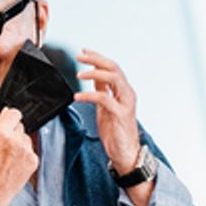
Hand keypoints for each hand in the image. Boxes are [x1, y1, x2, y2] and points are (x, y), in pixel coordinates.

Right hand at [0, 107, 37, 205]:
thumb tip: (7, 114)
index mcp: (0, 134)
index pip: (14, 113)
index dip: (10, 117)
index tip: (9, 121)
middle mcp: (15, 141)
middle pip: (20, 126)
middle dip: (13, 132)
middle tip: (4, 146)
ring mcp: (26, 152)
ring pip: (26, 138)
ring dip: (19, 144)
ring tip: (8, 158)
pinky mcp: (33, 161)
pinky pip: (30, 151)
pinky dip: (24, 155)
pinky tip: (14, 165)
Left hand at [75, 49, 154, 205]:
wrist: (125, 154)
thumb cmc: (116, 132)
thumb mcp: (106, 108)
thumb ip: (103, 92)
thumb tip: (94, 77)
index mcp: (124, 91)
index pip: (112, 67)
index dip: (98, 58)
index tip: (83, 51)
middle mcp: (127, 94)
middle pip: (113, 68)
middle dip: (96, 60)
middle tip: (79, 56)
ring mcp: (125, 103)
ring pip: (113, 78)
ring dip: (94, 74)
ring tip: (79, 75)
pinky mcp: (120, 114)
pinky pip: (105, 99)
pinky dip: (89, 96)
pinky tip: (77, 97)